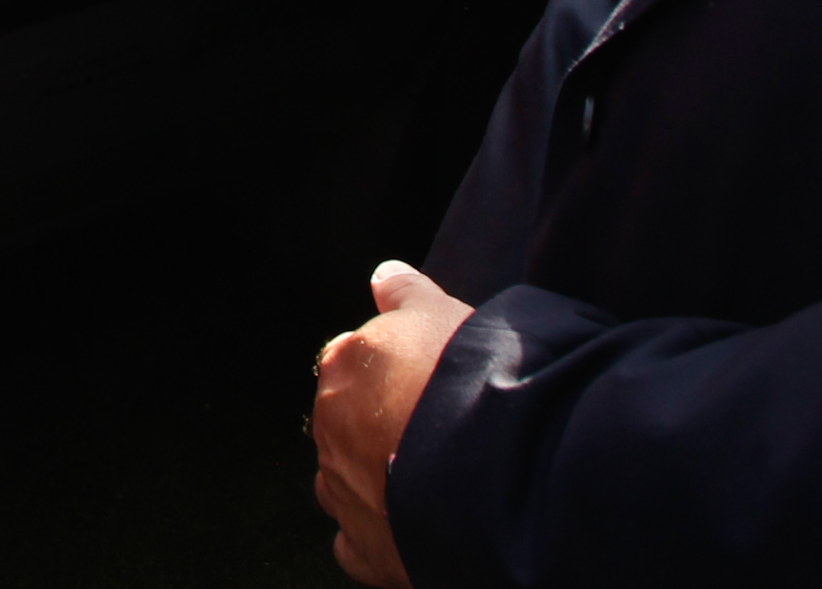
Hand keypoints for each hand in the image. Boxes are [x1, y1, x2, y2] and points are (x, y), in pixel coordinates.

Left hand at [312, 260, 472, 586]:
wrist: (493, 465)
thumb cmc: (470, 378)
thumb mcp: (442, 314)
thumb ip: (407, 294)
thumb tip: (384, 273)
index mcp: (343, 365)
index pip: (352, 361)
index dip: (391, 374)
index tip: (424, 384)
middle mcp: (329, 426)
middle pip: (345, 423)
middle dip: (377, 428)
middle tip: (431, 434)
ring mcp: (342, 490)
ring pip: (342, 482)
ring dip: (371, 481)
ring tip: (423, 482)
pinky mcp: (365, 548)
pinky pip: (358, 544)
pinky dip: (379, 537)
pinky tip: (410, 529)